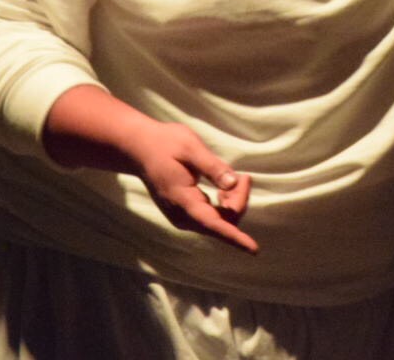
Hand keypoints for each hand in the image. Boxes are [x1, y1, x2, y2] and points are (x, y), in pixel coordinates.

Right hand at [44, 84, 256, 253]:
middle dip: (240, 202)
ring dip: (234, 202)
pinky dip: (226, 204)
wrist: (140, 149)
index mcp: (183, 201)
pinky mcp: (186, 213)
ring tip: (238, 178)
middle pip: (222, 221)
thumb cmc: (165, 144)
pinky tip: (225, 188)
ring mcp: (183, 217)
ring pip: (219, 220)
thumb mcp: (191, 148)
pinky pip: (213, 217)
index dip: (235, 236)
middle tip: (245, 176)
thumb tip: (234, 183)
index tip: (253, 249)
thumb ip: (213, 167)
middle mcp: (182, 216)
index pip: (214, 224)